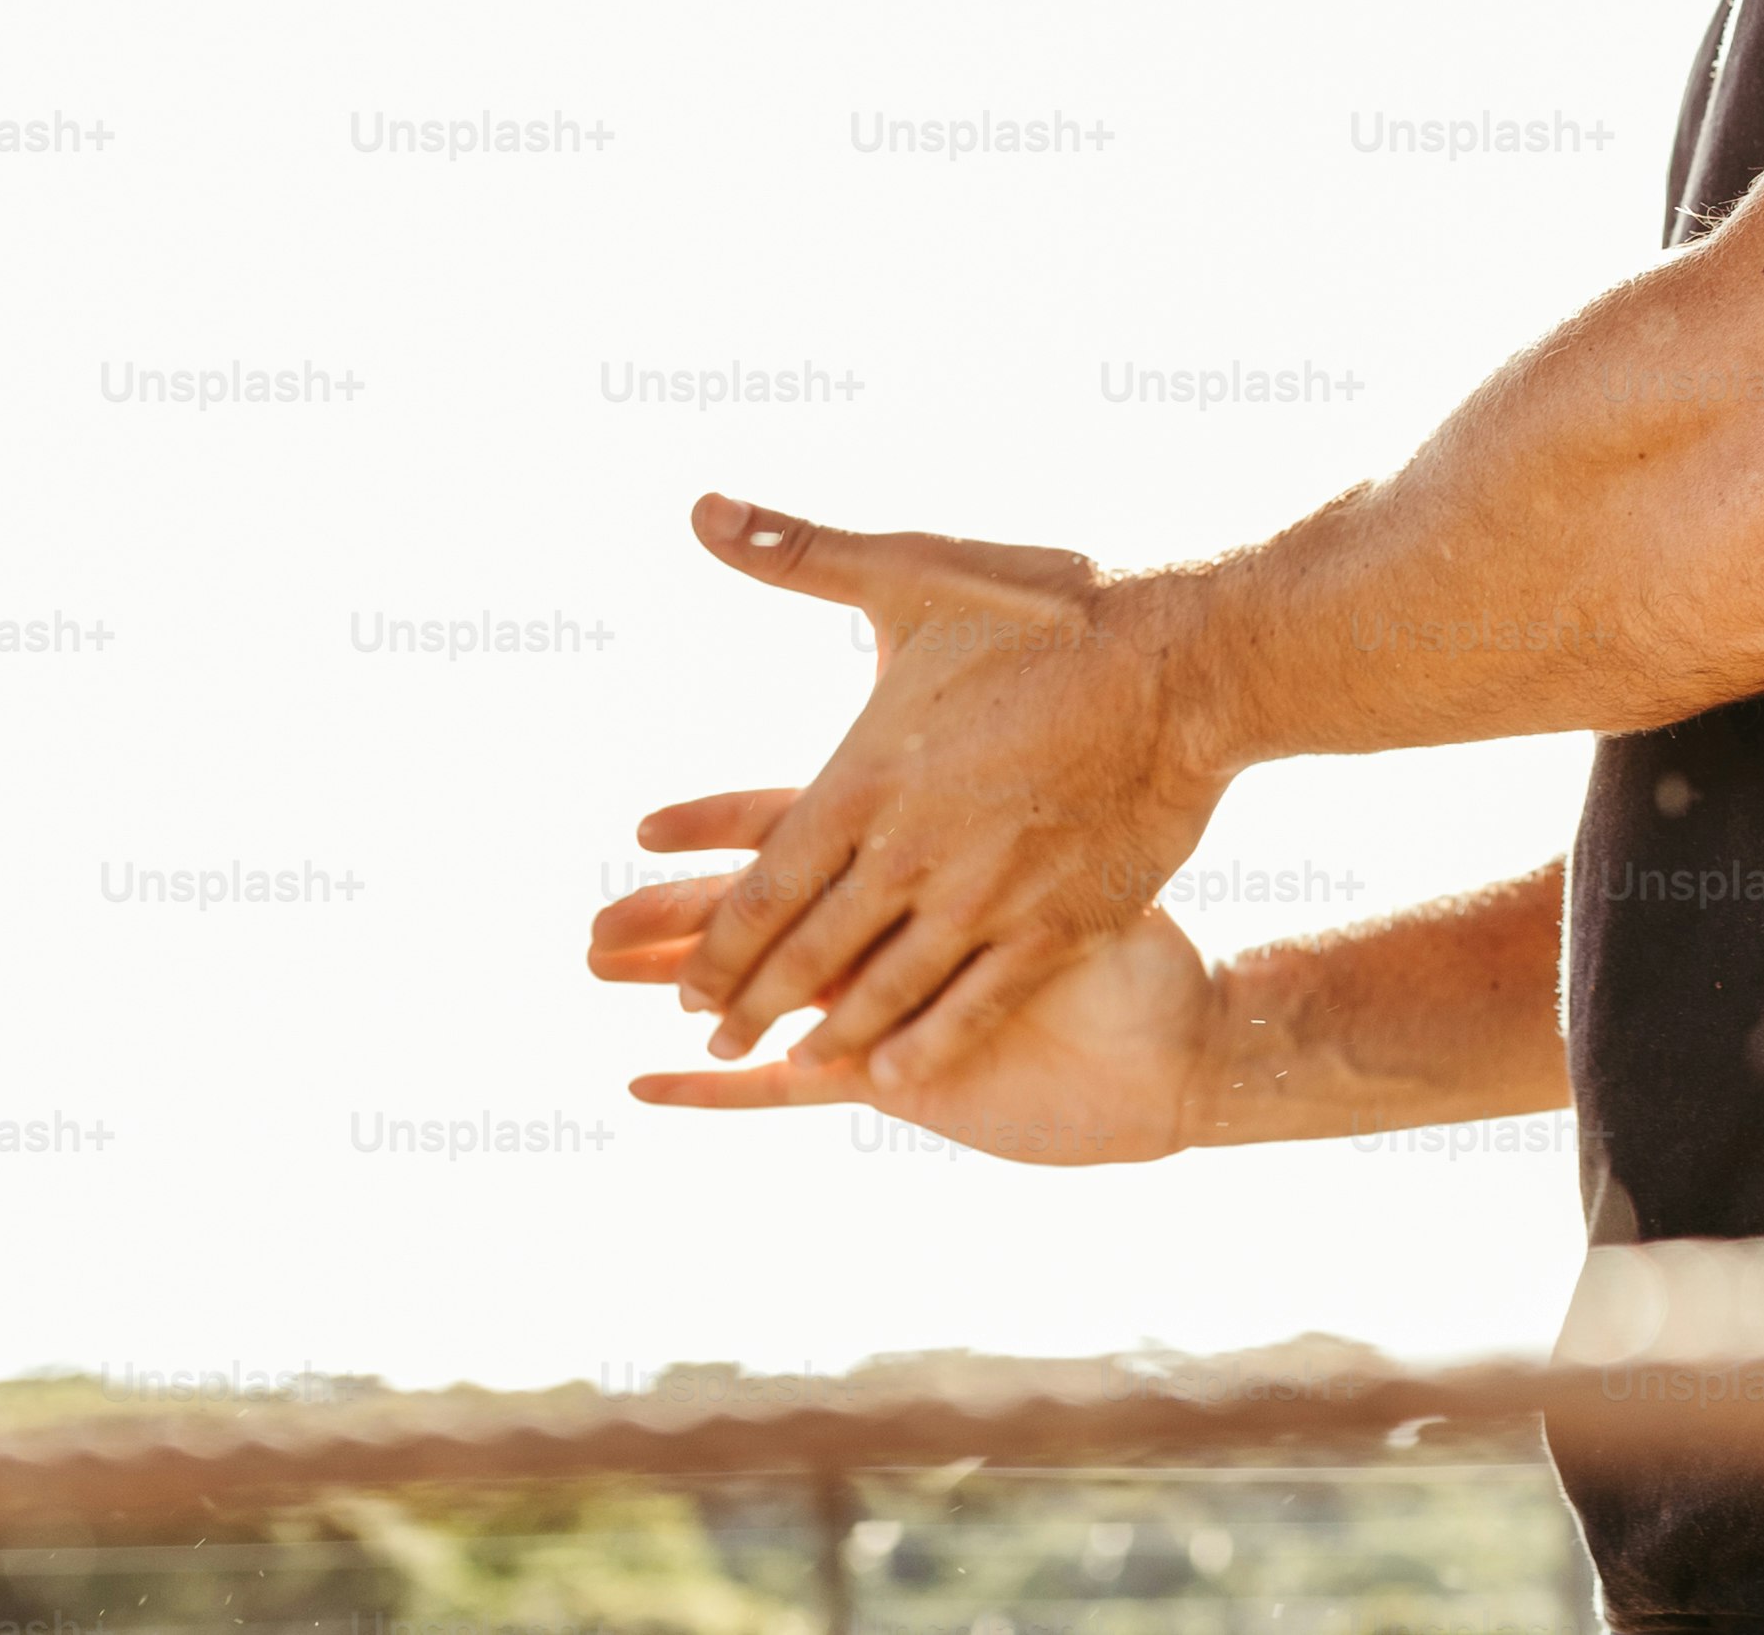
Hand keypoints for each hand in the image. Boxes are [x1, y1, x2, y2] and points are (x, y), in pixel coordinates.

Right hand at [594, 791, 1218, 1163]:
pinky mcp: (902, 1083)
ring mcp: (894, 1007)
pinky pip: (794, 1092)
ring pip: (763, 993)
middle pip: (769, 916)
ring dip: (679, 984)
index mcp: (929, 852)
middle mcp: (898, 928)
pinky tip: (645, 1087)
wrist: (1182, 1017)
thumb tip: (1002, 669)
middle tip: (582, 922)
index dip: (730, 832)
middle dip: (680, 915)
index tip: (642, 823)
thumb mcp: (1076, 826)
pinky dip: (721, 1095)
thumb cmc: (1146, 904)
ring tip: (589, 974)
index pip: (808, 839)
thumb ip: (1021, 759)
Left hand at [647, 491, 1232, 1086]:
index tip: (686, 981)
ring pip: (885, 991)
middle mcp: (916, 852)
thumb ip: (797, 554)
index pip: (761, 889)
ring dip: (829, 1032)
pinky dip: (928, 1045)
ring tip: (795, 1061)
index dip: (716, 947)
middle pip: (808, 953)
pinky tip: (897, 1072)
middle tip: (712, 1034)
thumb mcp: (916, 572)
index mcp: (869, 777)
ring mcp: (990, 896)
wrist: (1192, 662)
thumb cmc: (1051, 608)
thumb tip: (701, 507)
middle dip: (749, 1003)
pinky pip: (978, 1005)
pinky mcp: (1060, 922)